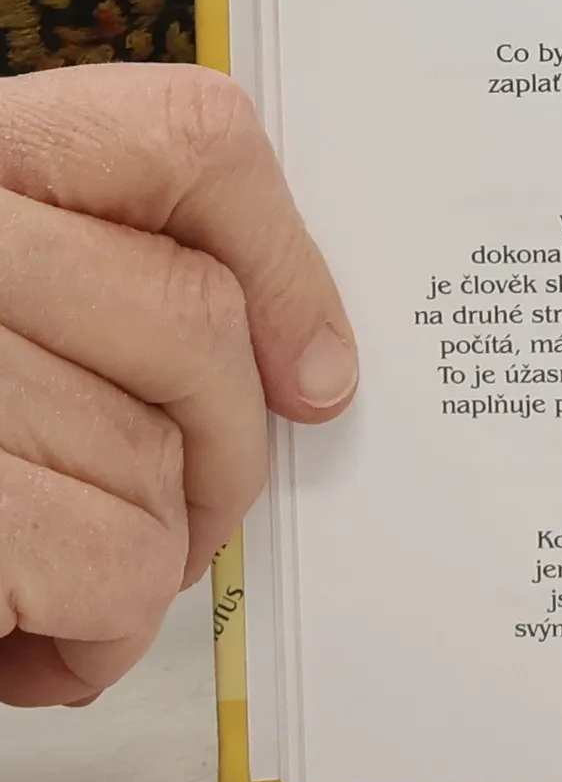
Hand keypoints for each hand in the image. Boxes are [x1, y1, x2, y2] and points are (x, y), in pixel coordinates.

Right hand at [0, 67, 355, 705]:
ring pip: (159, 457)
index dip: (280, 256)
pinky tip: (29, 644)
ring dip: (142, 560)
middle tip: (176, 521)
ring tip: (58, 584)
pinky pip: (112, 565)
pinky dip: (98, 634)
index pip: (179, 137)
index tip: (312, 368)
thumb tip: (307, 366)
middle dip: (223, 453)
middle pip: (195, 318)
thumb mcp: (11, 323)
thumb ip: (108, 297)